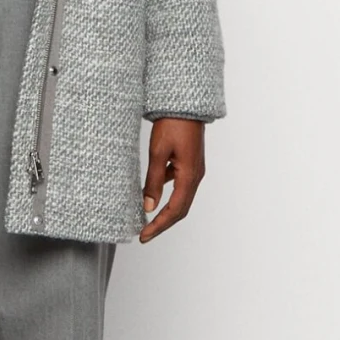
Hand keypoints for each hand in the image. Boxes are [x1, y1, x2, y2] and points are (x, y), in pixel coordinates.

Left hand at [139, 117, 204, 242]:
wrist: (185, 103)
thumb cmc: (173, 123)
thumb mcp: (158, 153)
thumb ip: (153, 181)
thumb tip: (148, 207)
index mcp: (189, 175)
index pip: (175, 210)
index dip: (159, 226)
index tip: (144, 235)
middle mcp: (195, 176)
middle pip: (181, 209)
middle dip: (162, 224)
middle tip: (144, 234)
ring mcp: (194, 170)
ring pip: (181, 199)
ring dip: (165, 211)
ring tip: (147, 219)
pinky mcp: (190, 164)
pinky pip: (180, 186)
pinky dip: (167, 195)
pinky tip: (152, 191)